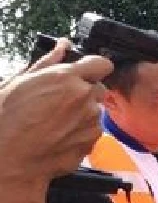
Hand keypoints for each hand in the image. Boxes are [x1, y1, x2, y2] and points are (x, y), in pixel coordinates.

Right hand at [0, 50, 111, 184]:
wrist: (8, 156)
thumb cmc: (6, 119)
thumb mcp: (20, 82)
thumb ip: (48, 62)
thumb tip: (64, 46)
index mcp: (67, 78)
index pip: (102, 63)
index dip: (93, 67)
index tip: (85, 72)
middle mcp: (85, 97)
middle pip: (99, 87)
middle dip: (85, 91)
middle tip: (60, 100)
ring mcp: (91, 121)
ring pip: (95, 110)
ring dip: (82, 112)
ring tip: (54, 121)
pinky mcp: (92, 141)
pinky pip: (92, 131)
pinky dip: (81, 131)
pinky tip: (58, 135)